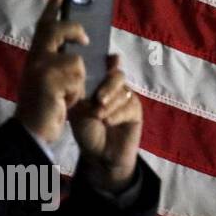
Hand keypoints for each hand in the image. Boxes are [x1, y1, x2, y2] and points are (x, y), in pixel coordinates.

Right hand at [15, 0, 87, 143]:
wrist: (34, 130)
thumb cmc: (48, 105)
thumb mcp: (53, 80)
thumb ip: (62, 62)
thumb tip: (84, 46)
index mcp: (35, 57)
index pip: (42, 27)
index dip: (53, 9)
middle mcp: (34, 59)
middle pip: (55, 30)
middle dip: (73, 29)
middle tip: (86, 38)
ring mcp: (40, 69)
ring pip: (76, 62)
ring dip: (79, 82)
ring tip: (68, 96)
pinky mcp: (48, 81)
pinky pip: (77, 79)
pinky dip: (78, 93)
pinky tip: (66, 102)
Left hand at [71, 54, 143, 192]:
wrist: (100, 155)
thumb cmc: (87, 131)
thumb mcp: (79, 111)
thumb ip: (84, 93)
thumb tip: (87, 75)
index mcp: (98, 84)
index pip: (105, 66)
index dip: (108, 61)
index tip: (108, 61)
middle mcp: (114, 88)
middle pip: (117, 75)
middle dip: (108, 86)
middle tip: (99, 99)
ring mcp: (127, 98)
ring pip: (124, 91)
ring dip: (110, 104)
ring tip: (99, 117)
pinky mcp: (136, 111)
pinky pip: (129, 106)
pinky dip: (117, 114)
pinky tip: (108, 122)